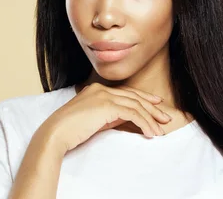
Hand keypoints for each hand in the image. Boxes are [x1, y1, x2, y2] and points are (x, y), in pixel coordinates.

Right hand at [41, 82, 172, 154]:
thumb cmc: (71, 130)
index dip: (143, 98)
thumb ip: (108, 115)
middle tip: (165, 118)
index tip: (156, 104)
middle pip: (133, 96)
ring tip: (159, 131)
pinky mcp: (106, 105)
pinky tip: (149, 133)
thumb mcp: (93, 119)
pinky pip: (132, 113)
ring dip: (150, 119)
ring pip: (135, 105)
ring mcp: (104, 95)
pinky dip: (144, 123)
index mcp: (97, 89)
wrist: (56, 132)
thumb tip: (125, 118)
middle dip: (152, 108)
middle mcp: (101, 89)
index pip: (125, 93)